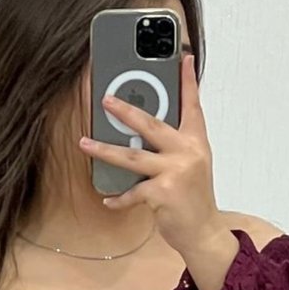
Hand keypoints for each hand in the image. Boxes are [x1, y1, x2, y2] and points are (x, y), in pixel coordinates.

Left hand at [78, 53, 222, 262]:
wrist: (204, 232)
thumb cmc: (193, 198)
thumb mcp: (191, 165)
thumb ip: (173, 146)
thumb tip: (140, 131)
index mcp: (196, 141)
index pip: (192, 105)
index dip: (187, 80)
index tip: (182, 58)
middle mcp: (189, 152)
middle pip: (152, 124)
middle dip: (125, 110)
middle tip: (105, 99)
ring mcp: (176, 171)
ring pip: (132, 156)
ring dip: (104, 150)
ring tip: (84, 143)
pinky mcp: (164, 193)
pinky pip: (132, 191)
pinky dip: (118, 198)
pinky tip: (108, 199)